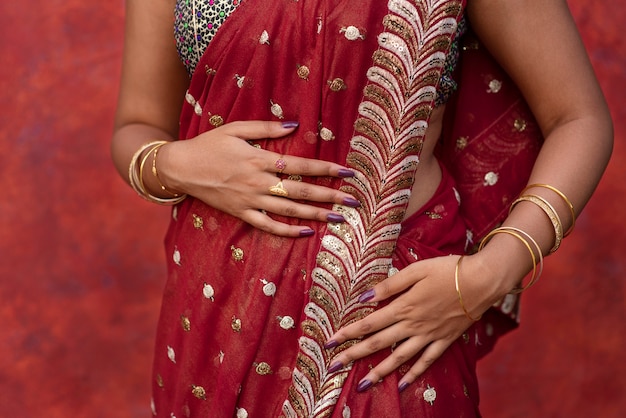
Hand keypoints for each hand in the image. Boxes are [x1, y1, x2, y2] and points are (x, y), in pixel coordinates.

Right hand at [158, 120, 359, 236]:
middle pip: (301, 190)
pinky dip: (287, 231)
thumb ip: (266, 127)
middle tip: (354, 201)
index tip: (347, 173)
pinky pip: (268, 225)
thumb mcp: (236, 128)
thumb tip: (295, 125)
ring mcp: (251, 201)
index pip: (300, 165)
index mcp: (259, 159)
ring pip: (289, 210)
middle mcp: (259, 182)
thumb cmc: (209, 144)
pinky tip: (307, 232)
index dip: (325, 169)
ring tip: (340, 218)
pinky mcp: (242, 213)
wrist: (180, 168)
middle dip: (330, 196)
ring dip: (316, 214)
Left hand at [324, 255, 498, 391]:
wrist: (482, 281)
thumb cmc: (447, 270)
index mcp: (404, 307)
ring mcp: (429, 336)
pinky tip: (403, 384)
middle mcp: (413, 325)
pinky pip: (427, 361)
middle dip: (354, 355)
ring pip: (399, 358)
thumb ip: (389, 285)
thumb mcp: (415, 270)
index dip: (348, 333)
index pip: (369, 323)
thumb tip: (364, 298)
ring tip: (363, 385)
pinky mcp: (444, 340)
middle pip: (378, 343)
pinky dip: (414, 374)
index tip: (330, 342)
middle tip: (334, 366)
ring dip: (379, 372)